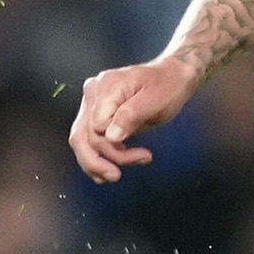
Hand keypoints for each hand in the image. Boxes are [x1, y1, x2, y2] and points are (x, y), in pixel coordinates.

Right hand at [69, 58, 200, 182]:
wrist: (173, 77)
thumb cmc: (168, 87)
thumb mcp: (156, 101)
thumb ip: (131, 116)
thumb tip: (111, 136)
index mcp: (108, 86)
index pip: (98, 126)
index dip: (115, 145)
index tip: (143, 155)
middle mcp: (93, 92)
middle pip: (83, 135)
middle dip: (100, 160)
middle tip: (117, 176)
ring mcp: (92, 101)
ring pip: (81, 139)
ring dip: (95, 162)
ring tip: (113, 176)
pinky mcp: (96, 111)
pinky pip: (88, 137)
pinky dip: (95, 155)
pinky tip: (105, 170)